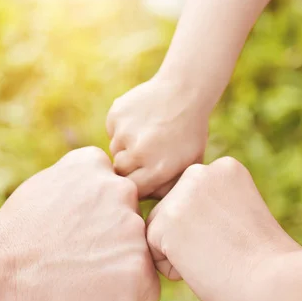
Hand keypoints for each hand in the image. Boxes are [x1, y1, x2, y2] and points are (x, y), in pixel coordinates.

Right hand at [0, 147, 159, 300]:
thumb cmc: (10, 242)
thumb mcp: (42, 189)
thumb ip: (78, 186)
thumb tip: (97, 201)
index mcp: (94, 164)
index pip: (113, 193)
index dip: (94, 220)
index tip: (67, 234)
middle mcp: (121, 189)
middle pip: (129, 224)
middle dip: (109, 244)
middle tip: (72, 260)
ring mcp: (133, 229)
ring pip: (139, 256)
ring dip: (118, 270)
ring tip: (78, 279)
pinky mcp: (139, 270)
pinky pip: (146, 289)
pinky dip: (125, 299)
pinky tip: (91, 297)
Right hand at [106, 76, 209, 198]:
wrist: (185, 91)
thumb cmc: (189, 133)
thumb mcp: (189, 164)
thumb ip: (169, 189)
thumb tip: (147, 209)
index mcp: (158, 169)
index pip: (132, 190)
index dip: (136, 184)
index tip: (143, 177)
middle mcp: (139, 152)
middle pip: (119, 171)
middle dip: (129, 166)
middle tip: (144, 153)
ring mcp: (126, 132)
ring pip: (114, 150)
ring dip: (126, 145)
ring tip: (146, 134)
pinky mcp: (116, 114)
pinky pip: (112, 130)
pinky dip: (122, 127)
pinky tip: (141, 119)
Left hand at [146, 157, 300, 300]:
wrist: (278, 284)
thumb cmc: (268, 263)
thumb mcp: (243, 214)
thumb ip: (214, 205)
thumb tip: (183, 219)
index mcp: (224, 167)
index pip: (191, 203)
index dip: (212, 231)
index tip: (239, 239)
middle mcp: (199, 172)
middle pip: (171, 214)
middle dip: (191, 240)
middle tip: (228, 250)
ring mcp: (181, 195)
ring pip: (159, 233)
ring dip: (182, 255)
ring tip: (218, 257)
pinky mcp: (166, 222)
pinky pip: (153, 254)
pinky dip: (175, 271)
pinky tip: (206, 266)